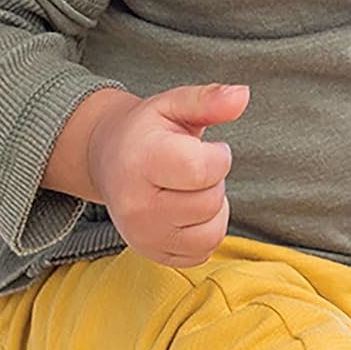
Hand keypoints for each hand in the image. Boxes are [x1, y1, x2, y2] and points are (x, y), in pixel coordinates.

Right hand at [85, 83, 248, 267]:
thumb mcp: (175, 104)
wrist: (108, 158)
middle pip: (210, 202)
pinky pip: (202, 253)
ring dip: (213, 209)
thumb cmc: (148, 130)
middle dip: (214, 181)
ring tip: (190, 189)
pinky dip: (204, 233)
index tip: (207, 147)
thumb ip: (209, 99)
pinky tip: (187, 211)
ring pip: (211, 233)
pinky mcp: (151, 254)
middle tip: (193, 168)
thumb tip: (242, 95)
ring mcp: (141, 235)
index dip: (219, 156)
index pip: (203, 170)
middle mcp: (136, 205)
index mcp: (141, 161)